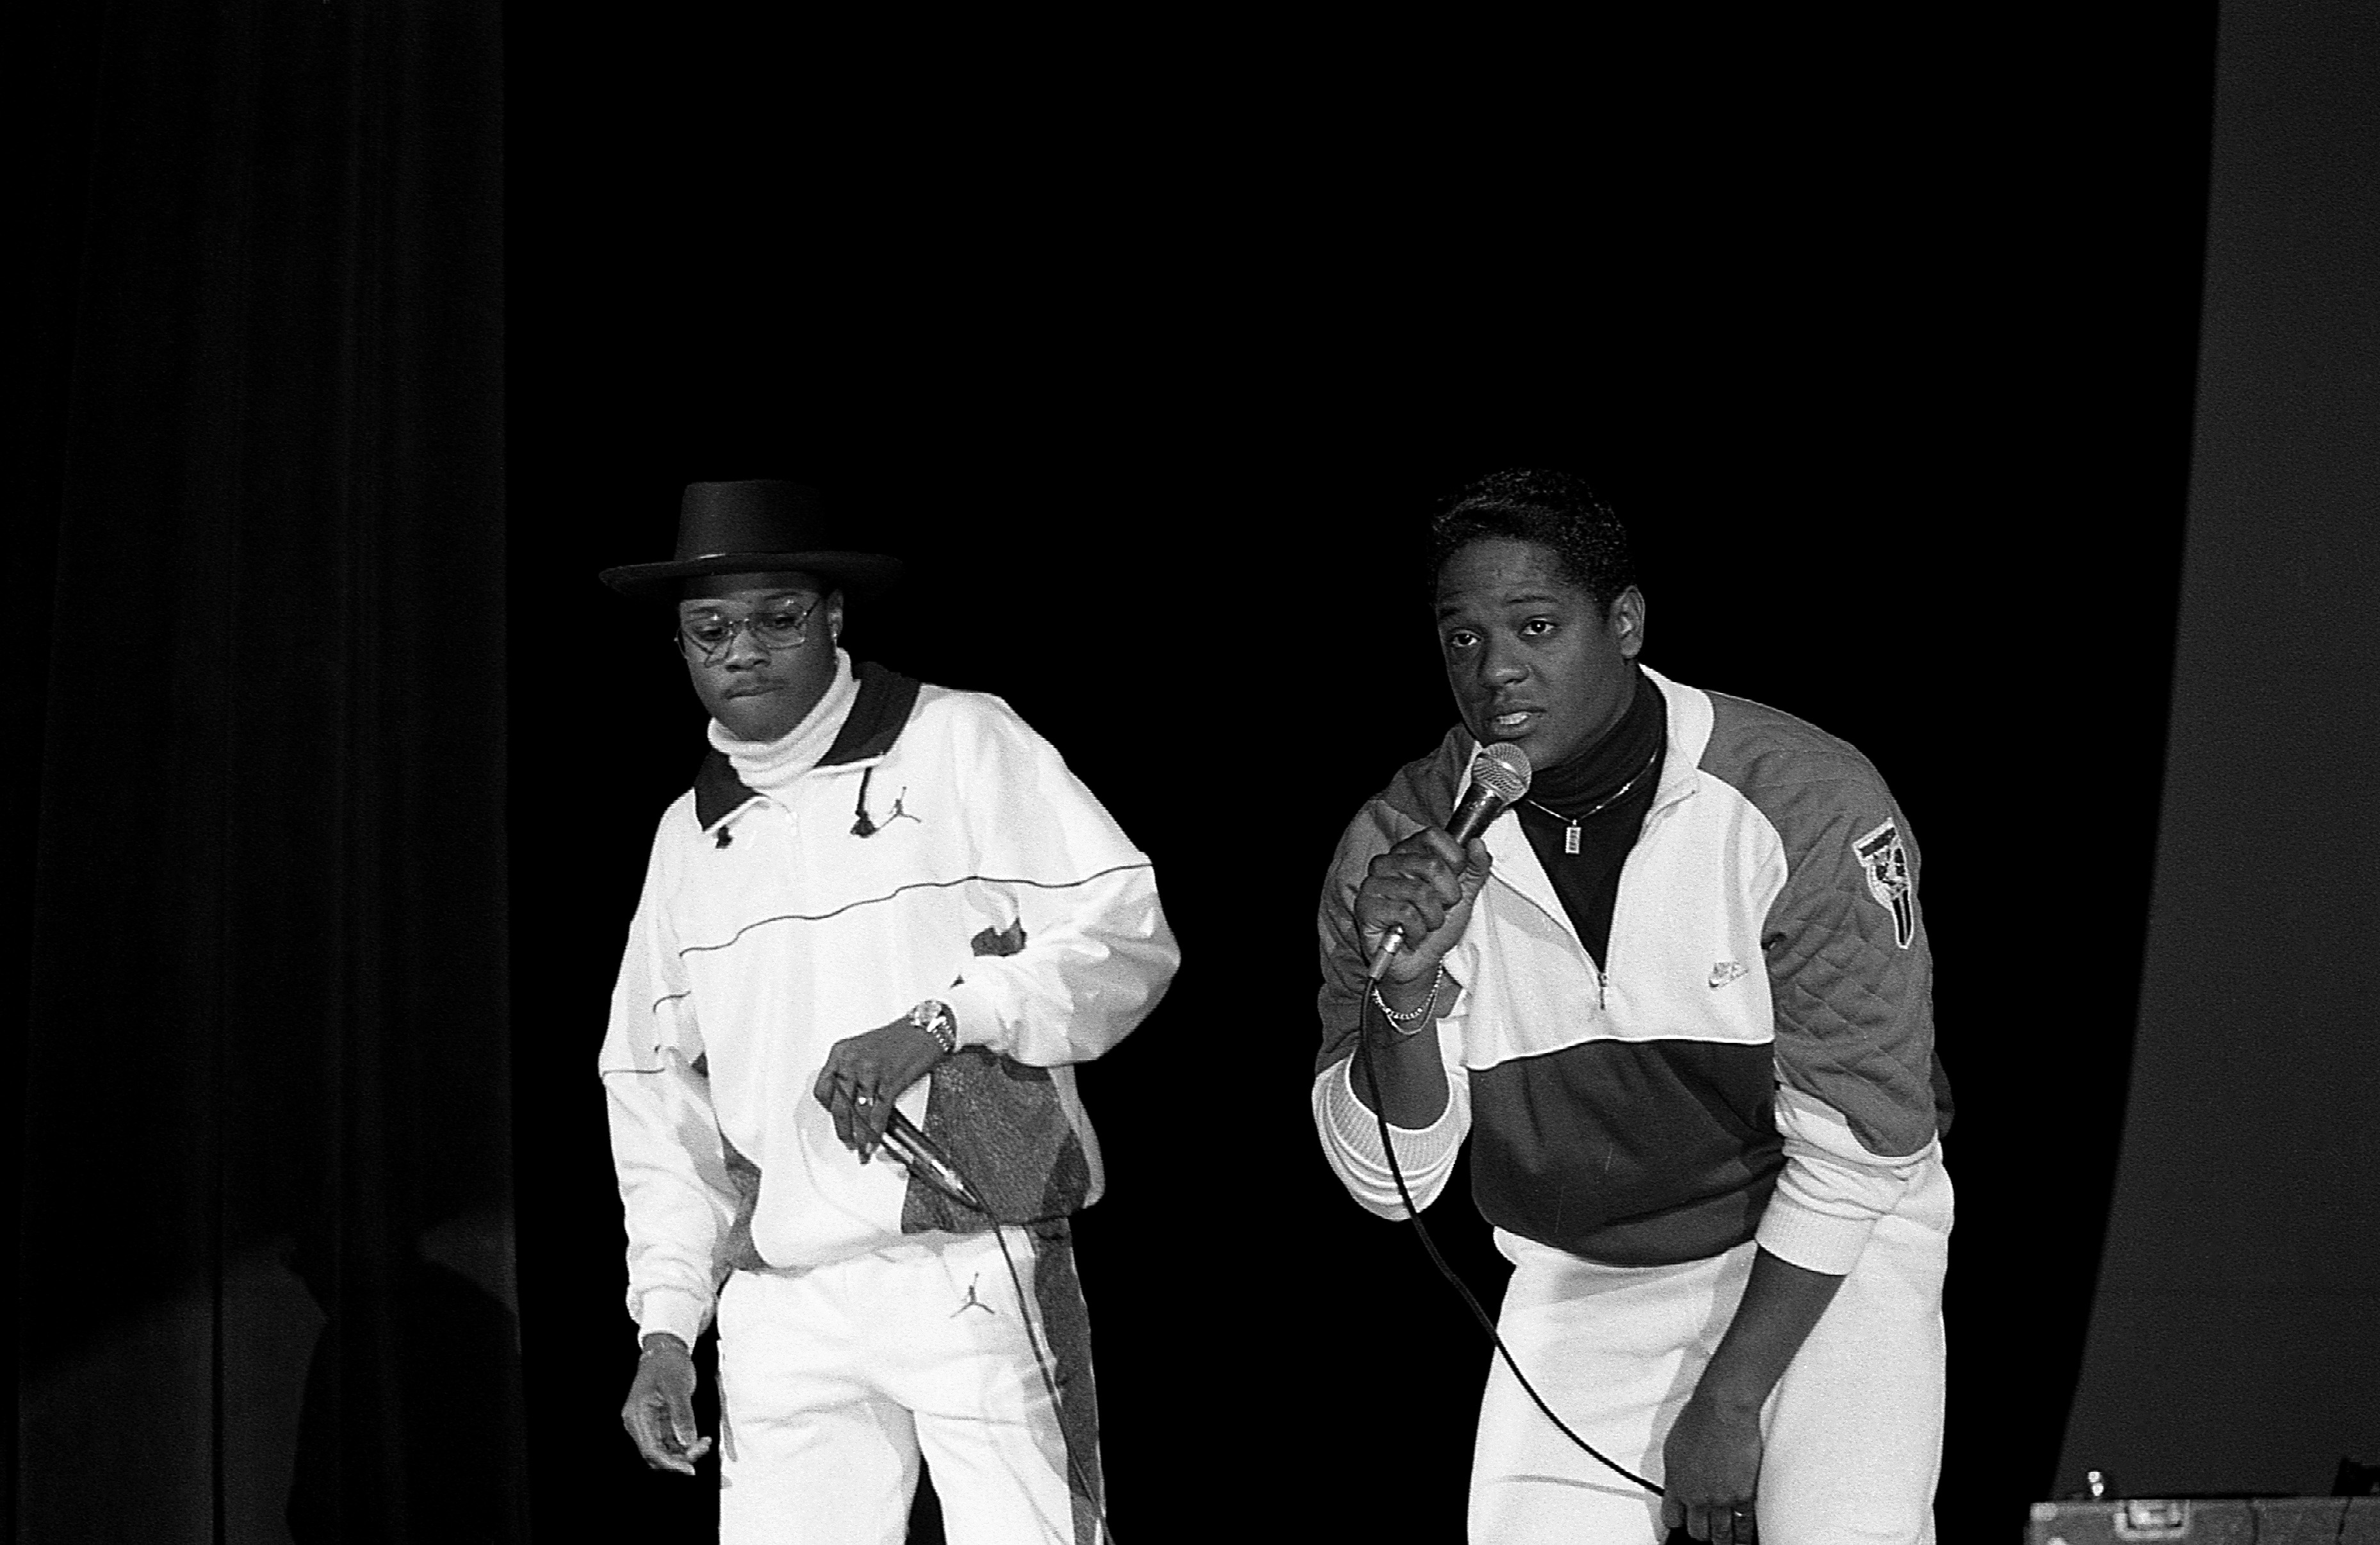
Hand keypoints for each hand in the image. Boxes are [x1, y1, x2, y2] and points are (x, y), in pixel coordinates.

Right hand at [621, 1333, 711, 1474]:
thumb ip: (682, 1415)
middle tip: (703, 1448)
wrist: (665, 1351)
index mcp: (637, 1415)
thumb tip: (687, 1441)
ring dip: (684, 1453)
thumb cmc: (668, 1365)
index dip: (671, 1463)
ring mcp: (647, 1425)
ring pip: (664, 1451)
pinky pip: (669, 1443)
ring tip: (704, 1443)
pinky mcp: (657, 1424)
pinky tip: (699, 1440)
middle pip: (656, 1455)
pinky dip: (684, 1445)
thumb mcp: (677, 1387)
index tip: (691, 1468)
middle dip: (680, 1458)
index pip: (651, 1450)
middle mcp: (638, 1424)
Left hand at [812, 1017, 947, 1161]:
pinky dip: (875, 1131)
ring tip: (861, 1148)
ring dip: (859, 1136)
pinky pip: (878, 1112)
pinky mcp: (890, 1080)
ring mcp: (871, 1071)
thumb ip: (851, 1072)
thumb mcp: (864, 1049)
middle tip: (847, 1142)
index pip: (823, 1088)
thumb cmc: (899, 1038)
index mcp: (841, 1053)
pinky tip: (874, 1140)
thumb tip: (848, 1101)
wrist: (927, 1028)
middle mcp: (852, 1061)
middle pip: (839, 1104)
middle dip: (843, 1129)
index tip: (835, 1120)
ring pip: (858, 1112)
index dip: (828, 1109)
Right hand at [1353, 827, 1491, 983]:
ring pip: (1421, 892)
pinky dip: (1417, 930)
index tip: (1453, 882)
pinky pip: (1405, 913)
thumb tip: (1476, 844)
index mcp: (1408, 853)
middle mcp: (1388, 863)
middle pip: (1431, 864)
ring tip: (1424, 924)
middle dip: (1447, 896)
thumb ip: (1474, 868)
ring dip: (1433, 918)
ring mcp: (1374, 884)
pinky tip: (1410, 934)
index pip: (1433, 836)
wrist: (1419, 963)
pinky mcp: (1366, 907)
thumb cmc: (1435, 929)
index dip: (1453, 861)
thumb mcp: (1463, 896)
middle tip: (1438, 909)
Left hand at [1660, 1391, 1763, 1541]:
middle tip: (1706, 1535)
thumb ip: (1676, 1473)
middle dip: (1701, 1534)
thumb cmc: (1697, 1420)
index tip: (1683, 1525)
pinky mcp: (1744, 1495)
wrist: (1721, 1411)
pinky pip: (1744, 1525)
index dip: (1678, 1523)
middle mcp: (1697, 1496)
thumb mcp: (1672, 1448)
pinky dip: (1744, 1535)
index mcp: (1677, 1485)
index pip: (1672, 1518)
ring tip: (1726, 1542)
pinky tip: (1744, 1539)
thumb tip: (1677, 1485)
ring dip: (1723, 1540)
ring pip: (1722, 1534)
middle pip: (1698, 1531)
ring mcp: (1721, 1499)